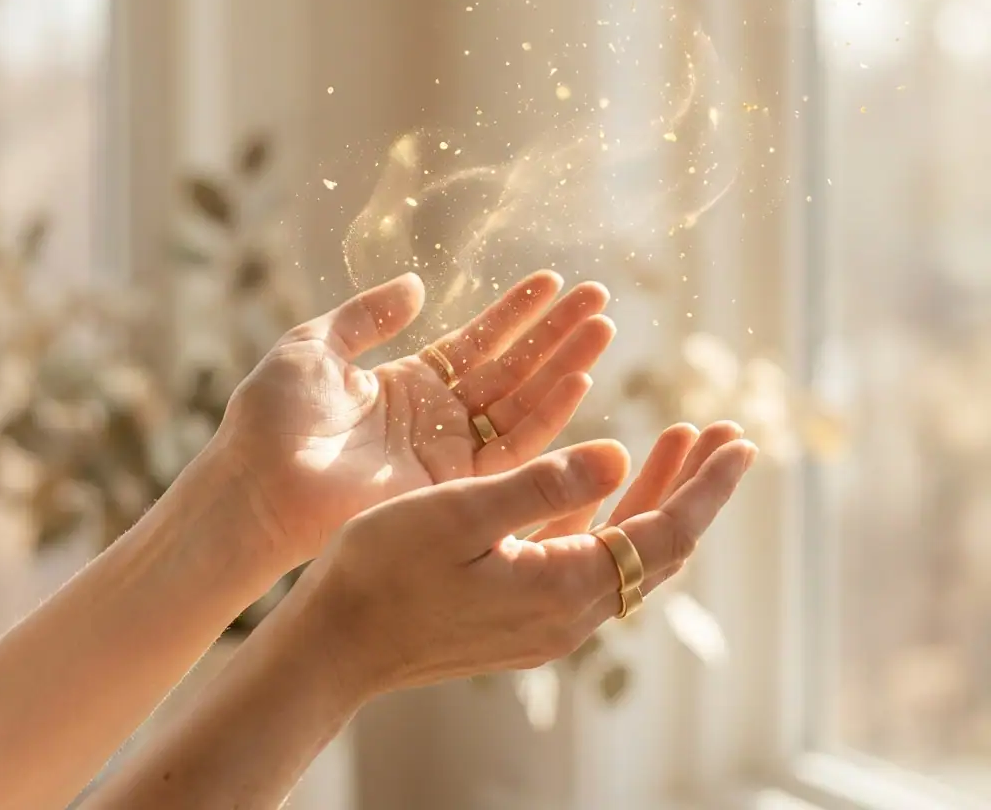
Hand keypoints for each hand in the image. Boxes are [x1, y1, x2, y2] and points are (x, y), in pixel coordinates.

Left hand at [203, 270, 613, 568]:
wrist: (255, 486)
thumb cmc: (272, 417)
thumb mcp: (316, 345)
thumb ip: (368, 315)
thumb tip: (417, 285)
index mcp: (408, 384)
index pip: (477, 342)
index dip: (515, 312)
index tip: (552, 280)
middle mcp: (438, 418)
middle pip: (512, 368)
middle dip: (555, 333)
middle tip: (599, 297)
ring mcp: (448, 453)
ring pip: (523, 402)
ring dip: (564, 365)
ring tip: (601, 326)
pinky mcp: (453, 486)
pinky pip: (513, 447)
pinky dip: (548, 413)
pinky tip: (578, 377)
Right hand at [298, 422, 755, 698]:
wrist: (334, 644)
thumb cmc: (384, 571)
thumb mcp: (462, 512)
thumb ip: (545, 483)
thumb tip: (620, 454)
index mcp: (563, 586)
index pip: (666, 533)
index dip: (708, 486)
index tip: (741, 440)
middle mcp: (569, 610)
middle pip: (658, 544)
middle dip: (693, 486)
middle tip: (721, 432)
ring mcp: (546, 615)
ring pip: (626, 550)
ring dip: (653, 494)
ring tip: (673, 438)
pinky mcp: (522, 610)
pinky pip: (587, 557)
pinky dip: (608, 512)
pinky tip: (604, 477)